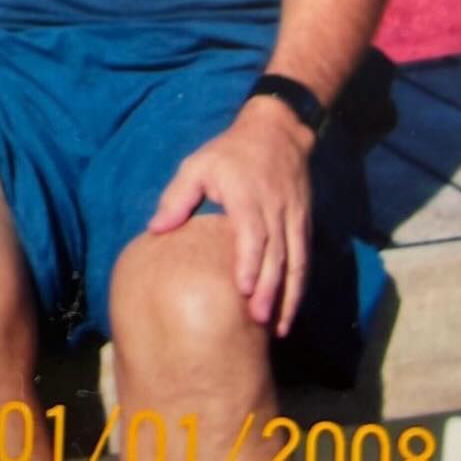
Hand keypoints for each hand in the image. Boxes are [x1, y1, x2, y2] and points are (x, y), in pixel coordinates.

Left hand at [147, 97, 314, 336]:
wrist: (277, 132)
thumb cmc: (229, 152)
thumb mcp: (197, 165)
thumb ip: (177, 197)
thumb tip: (155, 230)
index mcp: (247, 195)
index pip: (253, 232)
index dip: (250, 261)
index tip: (242, 289)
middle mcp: (275, 209)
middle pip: (277, 253)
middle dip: (269, 289)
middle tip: (257, 320)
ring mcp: (293, 217)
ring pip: (297, 261)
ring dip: (289, 296)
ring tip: (279, 329)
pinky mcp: (303, 223)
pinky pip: (305, 258)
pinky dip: (300, 286)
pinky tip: (289, 310)